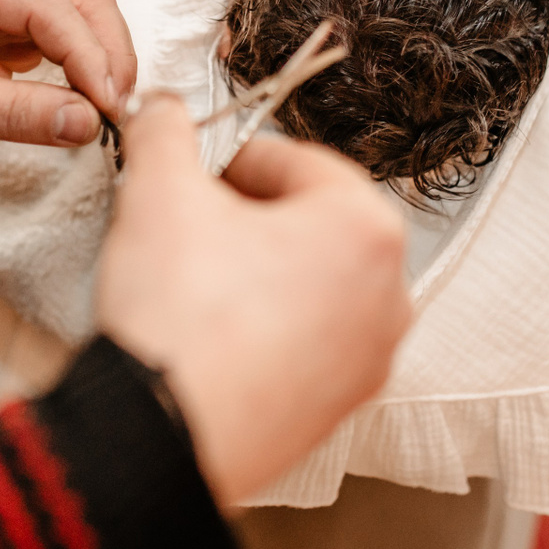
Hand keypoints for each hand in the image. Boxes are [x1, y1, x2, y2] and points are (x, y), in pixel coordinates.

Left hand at [0, 0, 138, 169]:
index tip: (108, 107)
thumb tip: (90, 123)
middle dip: (106, 51)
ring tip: (107, 109)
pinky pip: (68, 32)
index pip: (47, 3)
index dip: (88, 54)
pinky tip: (88, 99)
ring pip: (82, 9)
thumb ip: (18, 115)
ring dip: (103, 56)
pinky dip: (87, 64)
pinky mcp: (13, 19)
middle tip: (117, 111)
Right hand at [95, 96, 410, 504]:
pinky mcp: (338, 409)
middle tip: (191, 223)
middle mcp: (389, 295)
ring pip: (310, 286)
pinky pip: (304, 344)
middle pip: (312, 225)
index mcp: (366, 228)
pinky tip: (211, 334)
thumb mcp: (159, 191)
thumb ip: (166, 131)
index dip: (233, 161)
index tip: (195, 172)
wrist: (159, 437)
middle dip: (251, 217)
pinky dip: (264, 330)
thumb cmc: (179, 316)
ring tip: (196, 281)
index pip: (298, 164)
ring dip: (258, 272)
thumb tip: (163, 111)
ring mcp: (369, 359)